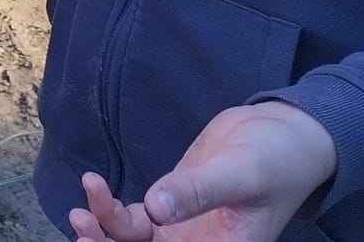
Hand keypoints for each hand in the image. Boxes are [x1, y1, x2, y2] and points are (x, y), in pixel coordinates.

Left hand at [69, 101, 337, 241]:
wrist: (284, 133)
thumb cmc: (277, 159)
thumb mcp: (241, 174)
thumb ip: (198, 191)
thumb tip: (154, 208)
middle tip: (83, 230)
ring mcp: (182, 231)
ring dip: (104, 232)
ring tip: (80, 212)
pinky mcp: (170, 206)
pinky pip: (133, 220)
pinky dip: (110, 210)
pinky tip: (93, 187)